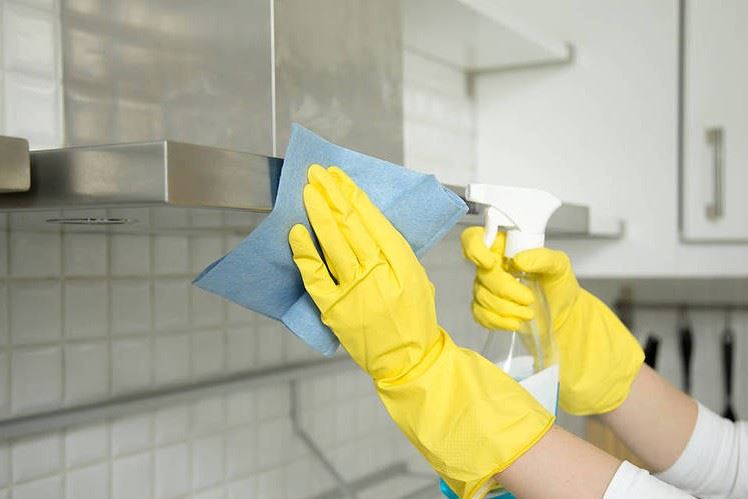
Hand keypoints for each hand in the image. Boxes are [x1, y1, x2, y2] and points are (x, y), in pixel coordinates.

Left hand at [288, 164, 439, 380]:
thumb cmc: (414, 318)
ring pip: (333, 244)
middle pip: (351, 225)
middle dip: (333, 195)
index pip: (373, 220)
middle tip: (318, 174)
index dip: (353, 195)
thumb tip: (367, 222)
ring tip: (309, 191)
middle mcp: (378, 273)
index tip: (339, 178)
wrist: (409, 360)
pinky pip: (314, 276)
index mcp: (402, 263)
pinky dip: (304, 253)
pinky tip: (296, 231)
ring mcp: (354, 291)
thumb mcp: (417, 277)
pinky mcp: (334, 309)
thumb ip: (395, 251)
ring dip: (319, 214)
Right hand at [462, 226, 643, 414]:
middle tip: (529, 298)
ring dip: (507, 308)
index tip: (490, 263)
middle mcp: (491, 265)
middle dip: (507, 290)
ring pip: (482, 297)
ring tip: (529, 312)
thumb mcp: (559, 265)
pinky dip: (499, 321)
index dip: (474, 248)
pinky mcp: (485, 308)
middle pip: (482, 274)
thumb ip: (543, 257)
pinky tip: (515, 322)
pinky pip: (480, 315)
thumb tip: (520, 260)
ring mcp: (485, 287)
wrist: (562, 312)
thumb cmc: (558, 284)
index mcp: (504, 247)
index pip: (474, 238)